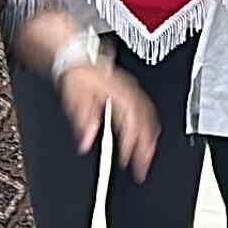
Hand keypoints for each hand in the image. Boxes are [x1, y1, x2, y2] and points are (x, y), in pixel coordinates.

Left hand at [60, 63, 161, 180]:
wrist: (79, 60)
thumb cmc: (79, 77)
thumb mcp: (76, 101)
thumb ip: (84, 123)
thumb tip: (86, 144)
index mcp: (119, 95)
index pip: (132, 122)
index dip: (132, 143)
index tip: (129, 160)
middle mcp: (131, 94)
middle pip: (147, 123)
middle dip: (146, 148)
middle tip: (143, 167)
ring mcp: (134, 92)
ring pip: (151, 118)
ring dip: (150, 139)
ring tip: (147, 158)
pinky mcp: (134, 93)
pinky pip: (148, 112)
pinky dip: (150, 128)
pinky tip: (147, 137)